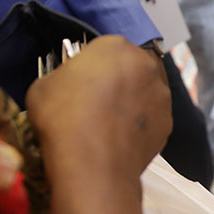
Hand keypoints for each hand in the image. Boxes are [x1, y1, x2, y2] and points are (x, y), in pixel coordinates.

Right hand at [26, 35, 171, 183]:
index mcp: (117, 47)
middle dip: (121, 77)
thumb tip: (70, 82)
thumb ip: (64, 74)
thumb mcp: (44, 84)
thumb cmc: (64, 120)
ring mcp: (162, 96)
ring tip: (112, 119)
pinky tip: (123, 135)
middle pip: (133, 65)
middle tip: (101, 96)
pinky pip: (154, 116)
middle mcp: (147, 66)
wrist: (92, 166)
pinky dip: (142, 121)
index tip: (86, 77)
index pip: (107, 47)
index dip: (95, 62)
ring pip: (147, 90)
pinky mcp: (169, 123)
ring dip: (134, 98)